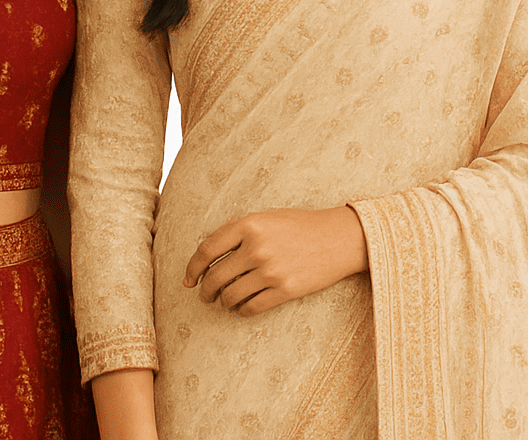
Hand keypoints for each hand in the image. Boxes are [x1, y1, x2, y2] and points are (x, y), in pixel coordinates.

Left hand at [182, 206, 367, 315]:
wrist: (339, 238)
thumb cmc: (302, 225)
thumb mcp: (269, 217)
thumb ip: (241, 230)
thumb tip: (211, 251)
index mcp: (249, 225)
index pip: (207, 250)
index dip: (192, 268)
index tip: (188, 280)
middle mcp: (257, 248)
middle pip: (215, 277)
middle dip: (205, 290)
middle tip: (205, 295)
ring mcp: (271, 270)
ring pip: (230, 296)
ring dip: (224, 302)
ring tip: (226, 301)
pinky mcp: (285, 290)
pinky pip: (251, 307)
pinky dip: (242, 310)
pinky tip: (243, 307)